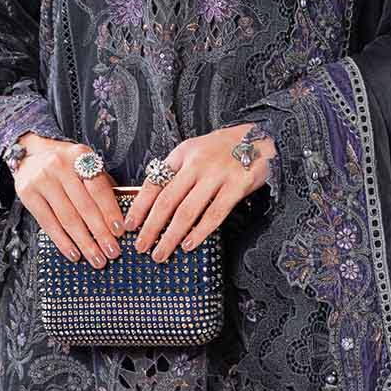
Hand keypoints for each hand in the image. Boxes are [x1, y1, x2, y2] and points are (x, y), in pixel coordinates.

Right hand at [5, 133, 125, 266]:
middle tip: (112, 252)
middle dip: (100, 234)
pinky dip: (62, 241)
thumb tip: (118, 218)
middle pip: (84, 207)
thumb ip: (100, 184)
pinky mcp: (27, 193)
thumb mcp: (83, 164)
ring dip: (84, 242)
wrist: (29, 153)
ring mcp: (42, 180)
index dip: (110, 212)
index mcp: (80, 156)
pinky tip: (73, 253)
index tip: (119, 232)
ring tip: (96, 258)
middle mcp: (60, 166)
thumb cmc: (63, 163)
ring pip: (67, 218)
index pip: (99, 189)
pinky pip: (48, 223)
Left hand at [122, 124, 276, 260]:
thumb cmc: (224, 149)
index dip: (139, 206)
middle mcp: (197, 164)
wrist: (261, 137)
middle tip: (141, 247)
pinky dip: (199, 232)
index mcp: (182, 154)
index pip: (154, 183)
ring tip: (160, 253)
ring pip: (187, 211)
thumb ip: (177, 172)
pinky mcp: (237, 186)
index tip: (130, 225)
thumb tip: (153, 201)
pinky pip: (214, 214)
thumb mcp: (195, 151)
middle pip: (167, 201)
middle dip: (151, 227)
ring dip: (171, 236)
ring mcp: (217, 175)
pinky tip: (188, 244)